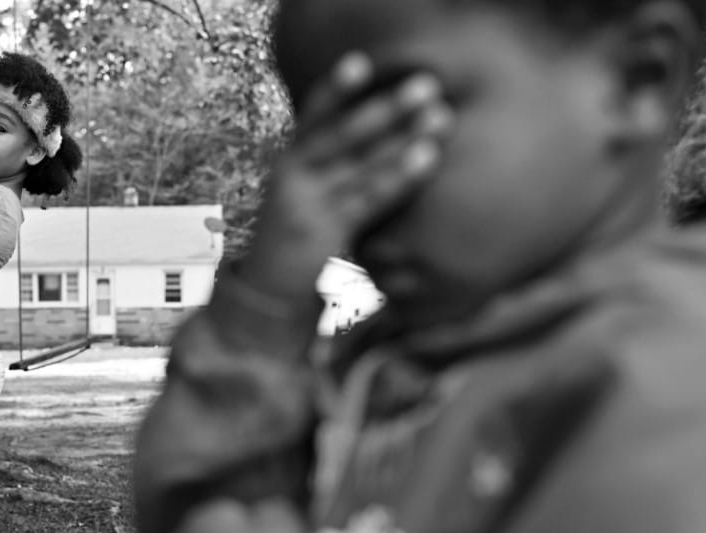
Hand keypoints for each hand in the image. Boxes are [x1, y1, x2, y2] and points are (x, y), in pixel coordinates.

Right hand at [241, 52, 453, 296]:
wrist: (264, 296)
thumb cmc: (294, 246)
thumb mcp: (304, 201)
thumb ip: (331, 173)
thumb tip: (382, 142)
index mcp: (288, 164)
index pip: (312, 120)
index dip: (334, 91)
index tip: (360, 63)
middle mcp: (292, 178)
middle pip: (342, 134)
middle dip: (386, 108)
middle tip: (426, 86)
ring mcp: (306, 204)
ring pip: (360, 163)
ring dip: (402, 136)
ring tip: (440, 116)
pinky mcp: (322, 232)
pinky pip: (368, 198)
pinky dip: (399, 176)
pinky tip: (426, 157)